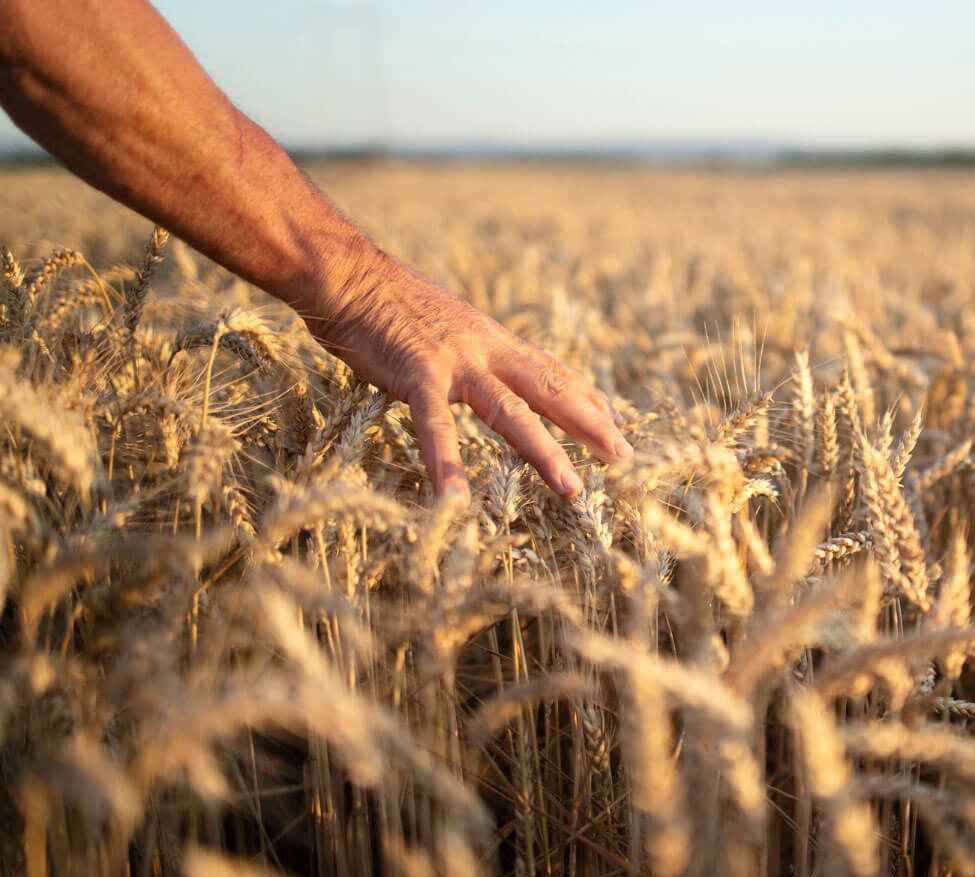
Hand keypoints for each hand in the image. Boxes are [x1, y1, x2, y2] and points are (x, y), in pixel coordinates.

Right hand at [303, 249, 628, 503]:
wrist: (348, 275)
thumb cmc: (391, 305)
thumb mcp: (451, 326)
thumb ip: (478, 353)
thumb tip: (500, 372)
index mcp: (494, 340)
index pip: (552, 370)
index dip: (587, 396)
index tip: (618, 422)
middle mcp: (486, 349)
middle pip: (549, 389)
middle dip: (590, 424)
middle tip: (624, 457)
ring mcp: (454, 362)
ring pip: (509, 410)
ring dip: (542, 451)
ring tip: (570, 487)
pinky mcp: (416, 375)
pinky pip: (435, 426)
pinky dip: (447, 464)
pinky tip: (457, 501)